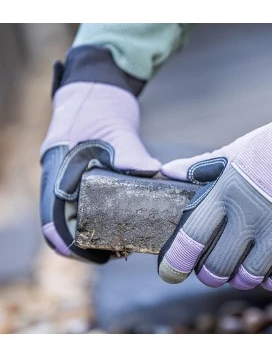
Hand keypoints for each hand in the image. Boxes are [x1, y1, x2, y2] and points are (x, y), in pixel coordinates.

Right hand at [40, 48, 159, 262]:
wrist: (96, 82)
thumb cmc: (99, 101)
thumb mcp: (116, 127)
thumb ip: (130, 151)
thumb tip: (151, 172)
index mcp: (57, 168)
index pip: (53, 219)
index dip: (69, 244)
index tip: (97, 256)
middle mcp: (59, 175)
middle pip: (63, 222)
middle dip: (84, 241)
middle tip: (115, 250)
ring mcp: (70, 173)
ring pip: (75, 212)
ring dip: (92, 229)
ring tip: (122, 238)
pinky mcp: (85, 170)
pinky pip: (87, 199)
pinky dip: (100, 212)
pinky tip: (123, 216)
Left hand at [158, 86, 271, 290]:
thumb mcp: (236, 151)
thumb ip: (200, 166)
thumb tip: (167, 171)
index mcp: (226, 192)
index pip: (191, 239)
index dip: (175, 263)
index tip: (169, 273)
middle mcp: (249, 216)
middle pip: (216, 268)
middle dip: (210, 273)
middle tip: (213, 268)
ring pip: (247, 278)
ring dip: (241, 277)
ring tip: (243, 265)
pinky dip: (271, 280)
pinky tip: (270, 268)